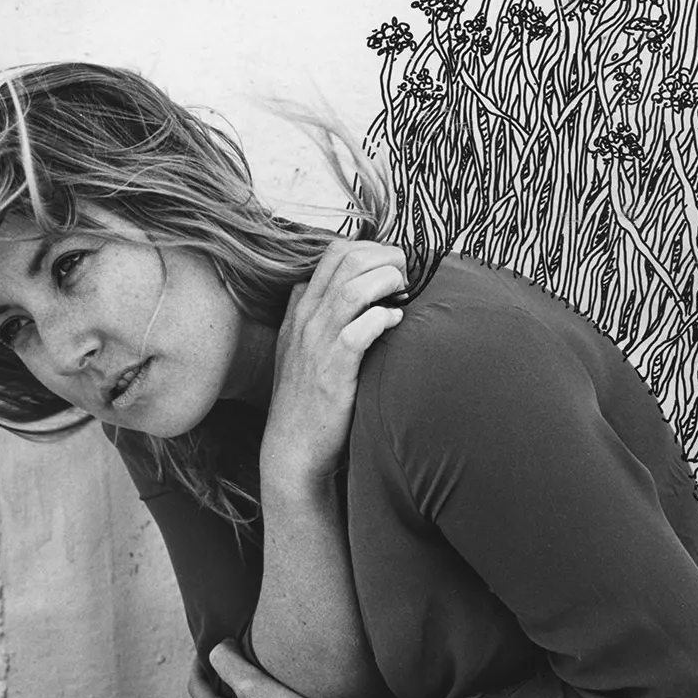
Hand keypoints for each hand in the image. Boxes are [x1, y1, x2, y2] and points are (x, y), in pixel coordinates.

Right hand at [262, 239, 409, 488]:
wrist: (292, 450)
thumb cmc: (307, 400)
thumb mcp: (300, 349)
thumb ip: (317, 316)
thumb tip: (349, 291)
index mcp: (301, 310)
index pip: (333, 253)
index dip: (371, 248)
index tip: (392, 266)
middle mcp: (306, 320)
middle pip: (346, 260)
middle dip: (385, 257)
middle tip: (406, 275)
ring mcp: (317, 344)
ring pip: (352, 288)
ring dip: (386, 281)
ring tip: (404, 292)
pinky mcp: (333, 371)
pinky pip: (360, 330)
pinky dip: (383, 318)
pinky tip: (396, 322)